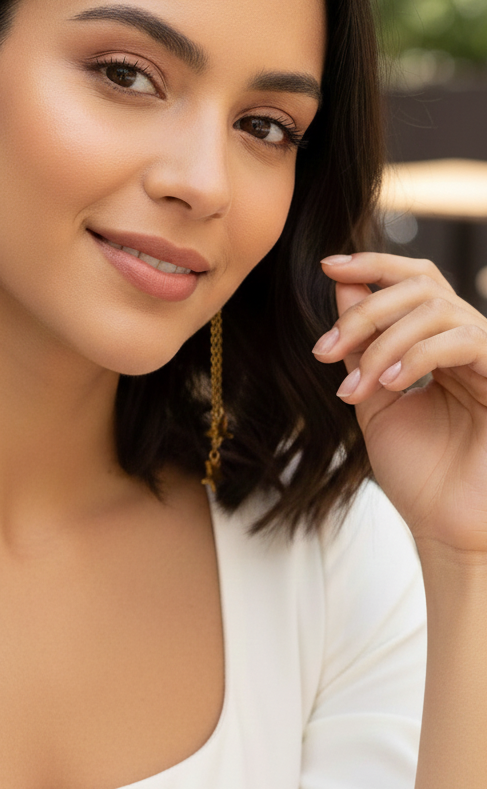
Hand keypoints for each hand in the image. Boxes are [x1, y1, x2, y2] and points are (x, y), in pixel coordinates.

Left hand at [312, 253, 486, 557]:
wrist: (447, 527)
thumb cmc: (418, 472)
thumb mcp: (374, 398)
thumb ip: (360, 346)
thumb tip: (342, 287)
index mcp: (438, 343)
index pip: (413, 281)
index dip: (373, 265)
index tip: (327, 265)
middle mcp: (468, 341)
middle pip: (419, 285)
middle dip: (364, 311)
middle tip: (323, 350)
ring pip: (435, 309)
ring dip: (382, 341)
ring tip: (356, 387)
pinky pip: (461, 340)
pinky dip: (417, 355)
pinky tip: (389, 383)